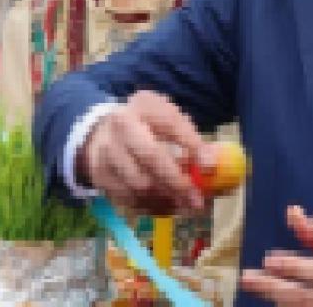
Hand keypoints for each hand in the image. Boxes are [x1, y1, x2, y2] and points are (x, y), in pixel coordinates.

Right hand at [75, 91, 211, 213]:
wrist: (103, 132)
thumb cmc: (147, 128)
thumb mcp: (169, 121)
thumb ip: (191, 141)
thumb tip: (213, 169)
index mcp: (144, 105)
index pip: (171, 123)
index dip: (192, 145)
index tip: (210, 168)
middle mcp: (121, 124)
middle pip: (151, 156)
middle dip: (178, 183)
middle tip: (197, 202)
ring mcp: (106, 150)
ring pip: (140, 185)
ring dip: (166, 200)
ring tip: (183, 205)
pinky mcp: (99, 174)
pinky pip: (129, 199)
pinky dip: (151, 207)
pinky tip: (165, 205)